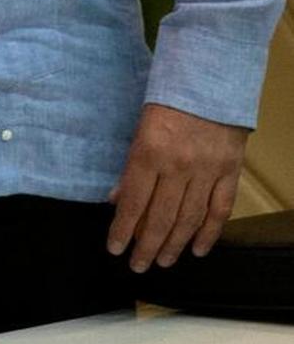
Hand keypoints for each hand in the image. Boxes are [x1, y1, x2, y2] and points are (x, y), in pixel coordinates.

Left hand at [107, 102, 247, 271]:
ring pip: (188, 219)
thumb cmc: (168, 98)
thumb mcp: (139, 126)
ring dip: (174, 245)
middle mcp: (177, 165)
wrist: (209, 78)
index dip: (122, 229)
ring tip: (163, 262)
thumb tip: (115, 199)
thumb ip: (130, 165)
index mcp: (149, 151)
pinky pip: (219, 210)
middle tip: (138, 266)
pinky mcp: (229, 172)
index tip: (114, 248)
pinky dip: (208, 233)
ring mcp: (205, 171)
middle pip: (160, 217)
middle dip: (146, 246)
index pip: (132, 201)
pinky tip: (197, 249)